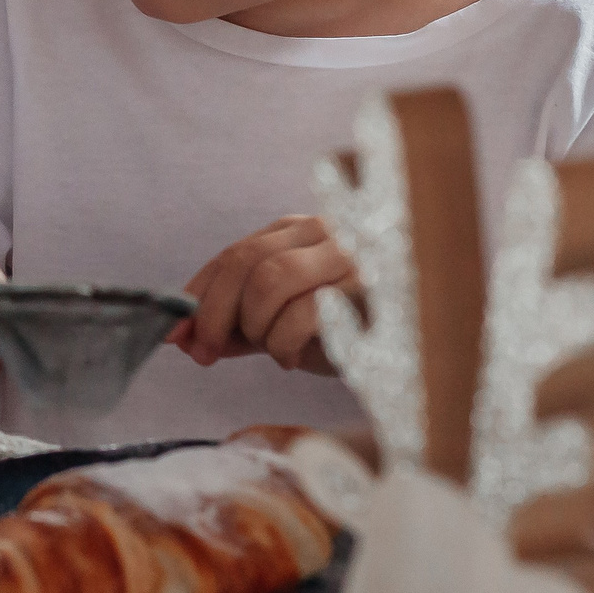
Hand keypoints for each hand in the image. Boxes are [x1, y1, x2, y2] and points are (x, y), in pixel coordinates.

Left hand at [176, 215, 359, 375]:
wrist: (420, 350)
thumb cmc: (350, 331)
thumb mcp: (287, 324)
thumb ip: (239, 326)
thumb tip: (184, 337)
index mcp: (300, 233)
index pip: (233, 254)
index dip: (197, 295)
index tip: (173, 333)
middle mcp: (325, 234)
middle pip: (246, 261)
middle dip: (214, 313)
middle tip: (204, 353)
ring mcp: (352, 258)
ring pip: (271, 278)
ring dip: (255, 325)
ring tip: (269, 348)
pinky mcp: (373, 290)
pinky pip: (306, 313)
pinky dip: (284, 344)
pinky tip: (292, 359)